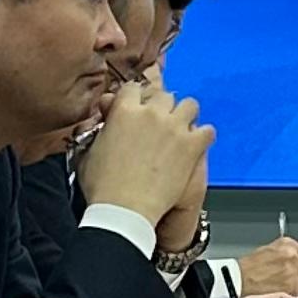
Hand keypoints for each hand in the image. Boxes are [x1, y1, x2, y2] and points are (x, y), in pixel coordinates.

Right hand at [75, 84, 214, 233]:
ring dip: (184, 115)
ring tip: (179, 129)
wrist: (125, 208)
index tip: (135, 108)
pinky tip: (195, 145)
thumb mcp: (89, 151)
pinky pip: (208, 130)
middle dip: (160, 107)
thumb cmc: (102, 185)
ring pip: (189, 105)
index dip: (134, 98)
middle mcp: (152, 113)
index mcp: (124, 111)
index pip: (132, 89)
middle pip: (163, 95)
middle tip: (157, 123)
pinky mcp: (193, 145)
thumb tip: (105, 119)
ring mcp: (175, 127)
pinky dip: (202, 136)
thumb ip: (100, 129)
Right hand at [238, 237, 297, 296]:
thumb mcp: (266, 251)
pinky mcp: (291, 284)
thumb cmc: (245, 269)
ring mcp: (293, 269)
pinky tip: (275, 292)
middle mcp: (292, 254)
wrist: (236, 280)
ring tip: (276, 287)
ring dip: (292, 287)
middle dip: (296, 278)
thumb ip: (283, 254)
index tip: (294, 271)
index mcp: (286, 244)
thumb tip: (294, 261)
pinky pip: (296, 293)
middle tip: (281, 282)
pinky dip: (288, 295)